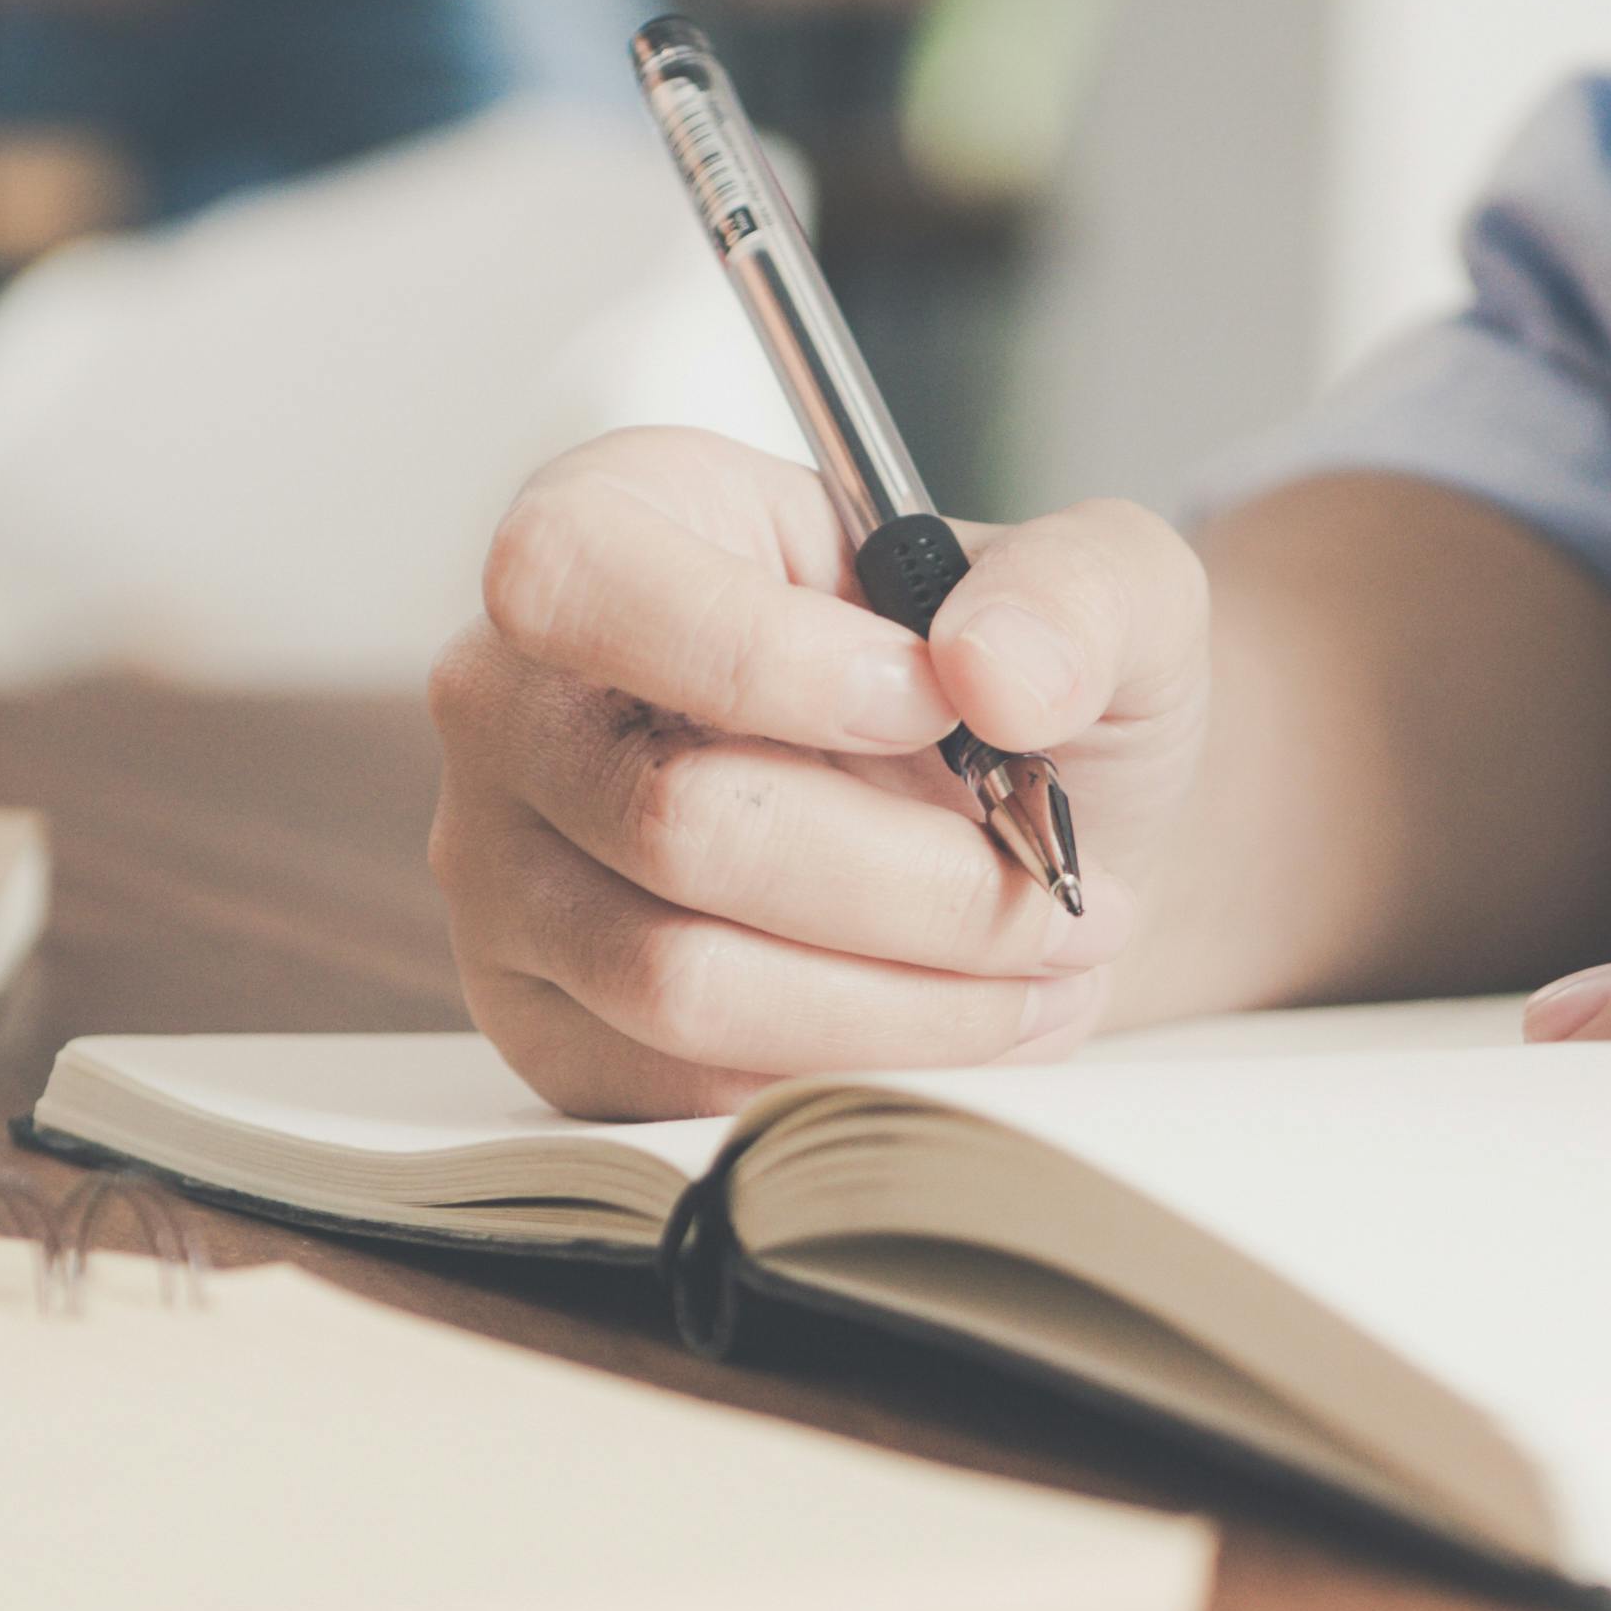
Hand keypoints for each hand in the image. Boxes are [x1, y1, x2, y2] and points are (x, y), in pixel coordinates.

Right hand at [430, 429, 1204, 1115]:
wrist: (1014, 835)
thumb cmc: (1014, 692)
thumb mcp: (1102, 589)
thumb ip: (1079, 591)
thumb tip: (996, 672)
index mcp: (610, 523)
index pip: (577, 582)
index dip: (759, 660)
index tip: (936, 707)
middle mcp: (513, 697)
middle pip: (668, 819)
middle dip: (910, 879)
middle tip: (1052, 888)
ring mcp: (507, 871)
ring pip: (681, 980)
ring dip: (901, 998)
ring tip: (1034, 962)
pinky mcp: (546, 1024)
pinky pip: (682, 1086)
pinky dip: (854, 1071)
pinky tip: (961, 1018)